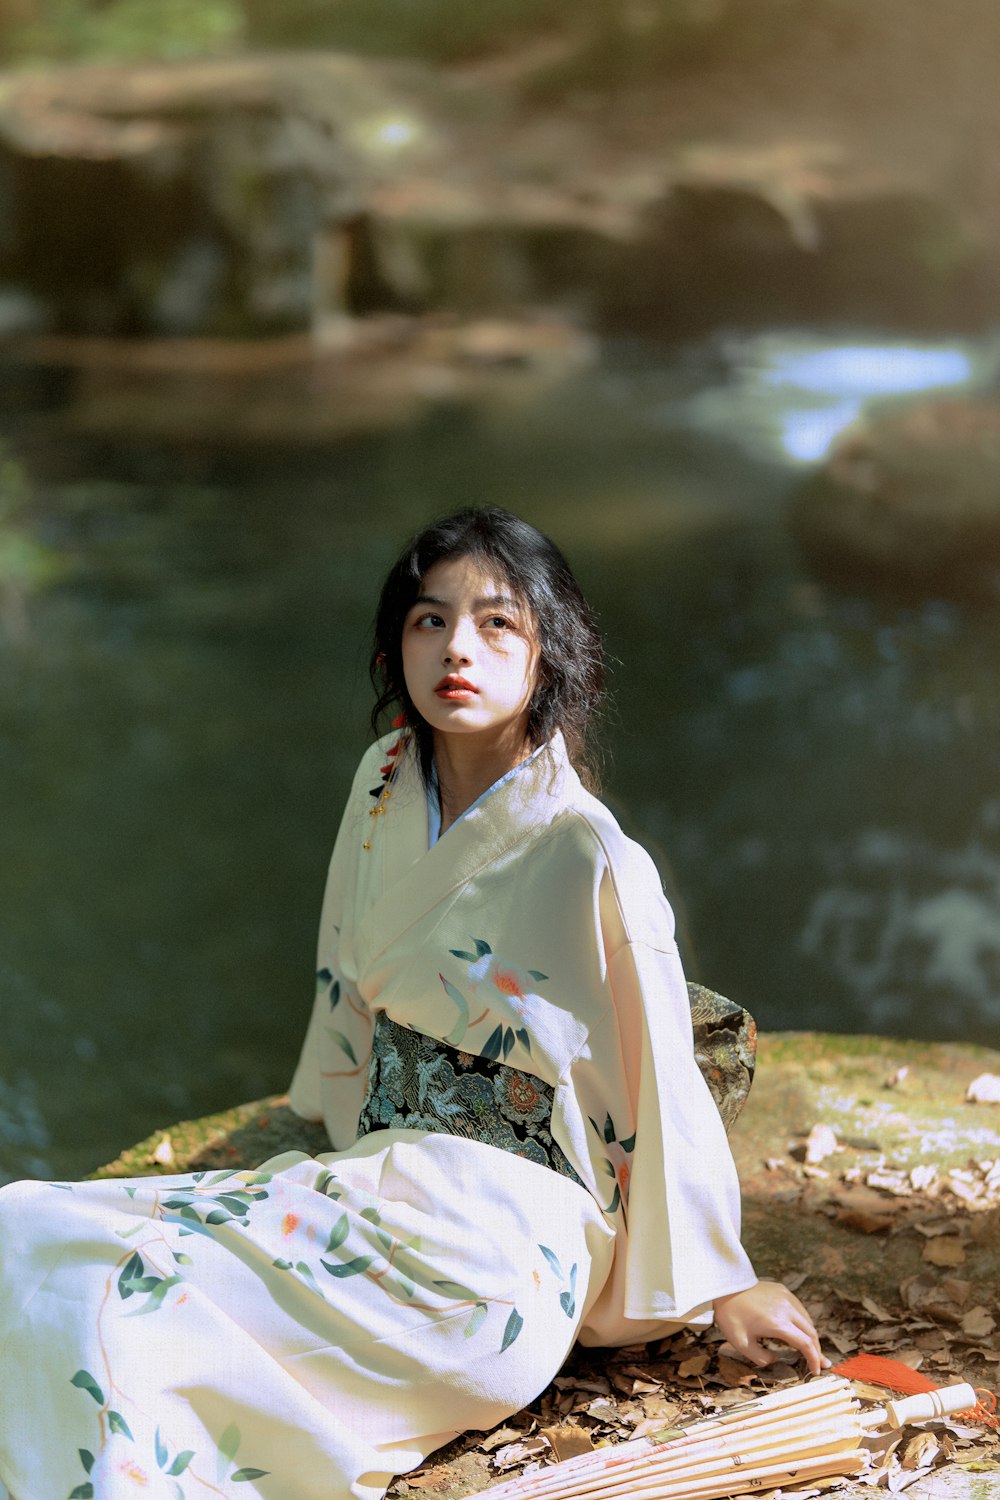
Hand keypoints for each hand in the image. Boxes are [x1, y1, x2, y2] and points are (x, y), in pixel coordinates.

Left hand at [713, 1280, 828, 1375]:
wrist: (723, 1287)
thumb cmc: (730, 1316)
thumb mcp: (742, 1344)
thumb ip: (762, 1358)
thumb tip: (776, 1360)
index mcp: (778, 1323)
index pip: (805, 1343)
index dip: (814, 1359)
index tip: (815, 1371)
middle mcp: (787, 1308)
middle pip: (811, 1332)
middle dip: (817, 1350)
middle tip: (821, 1364)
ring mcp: (786, 1296)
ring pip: (807, 1319)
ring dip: (811, 1336)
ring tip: (812, 1349)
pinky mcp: (782, 1290)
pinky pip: (799, 1309)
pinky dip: (803, 1323)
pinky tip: (800, 1330)